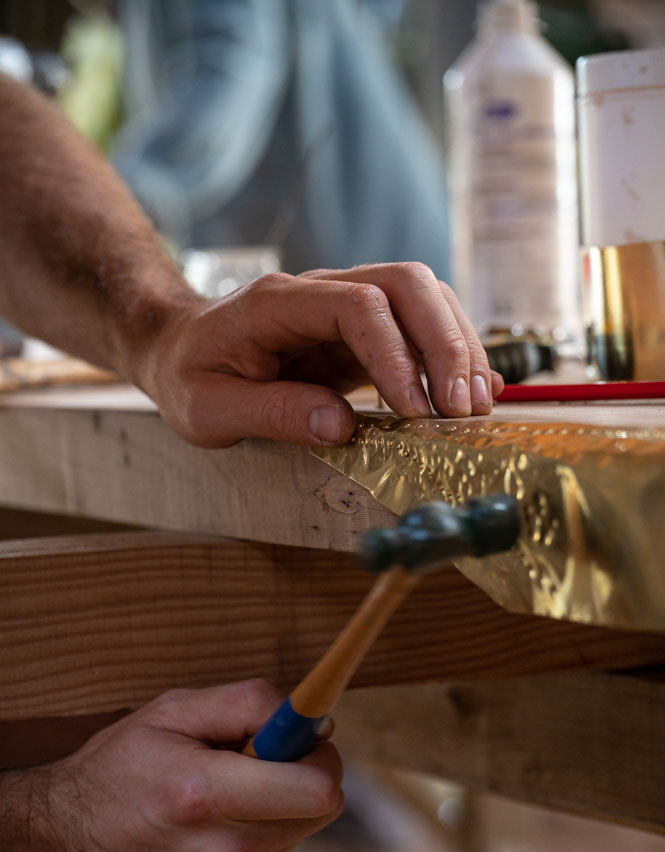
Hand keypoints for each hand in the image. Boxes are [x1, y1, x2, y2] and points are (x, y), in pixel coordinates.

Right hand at [0, 680, 342, 851]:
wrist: (65, 849)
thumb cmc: (119, 766)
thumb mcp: (172, 710)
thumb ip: (248, 703)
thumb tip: (314, 719)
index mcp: (203, 795)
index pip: (317, 789)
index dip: (320, 753)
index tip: (302, 735)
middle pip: (321, 809)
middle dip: (303, 773)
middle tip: (258, 757)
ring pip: (301, 831)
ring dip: (279, 805)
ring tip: (224, 794)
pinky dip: (262, 835)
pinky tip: (216, 827)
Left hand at [134, 263, 503, 447]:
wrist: (179, 347)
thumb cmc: (187, 376)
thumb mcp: (208, 409)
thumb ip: (272, 413)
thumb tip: (341, 427)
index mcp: (277, 301)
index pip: (357, 306)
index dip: (396, 355)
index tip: (415, 412)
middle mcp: (320, 290)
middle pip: (407, 284)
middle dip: (446, 343)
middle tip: (461, 409)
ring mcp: (345, 303)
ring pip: (425, 298)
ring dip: (459, 347)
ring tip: (475, 406)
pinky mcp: (362, 330)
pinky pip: (420, 327)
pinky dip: (453, 353)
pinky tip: (472, 390)